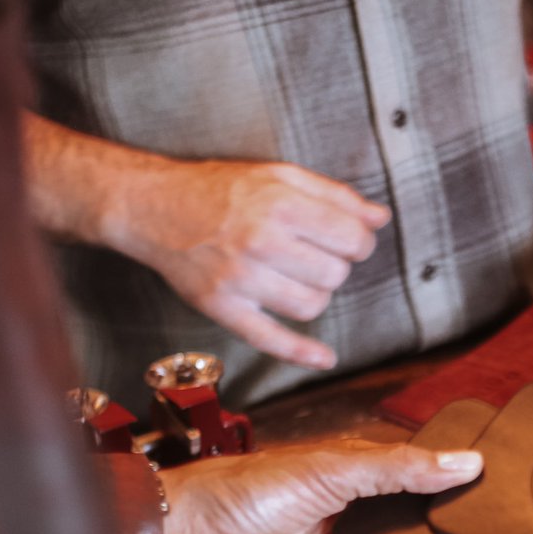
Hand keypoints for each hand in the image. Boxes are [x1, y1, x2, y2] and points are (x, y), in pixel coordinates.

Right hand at [115, 160, 390, 368]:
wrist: (152, 205)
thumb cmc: (221, 189)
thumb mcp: (278, 175)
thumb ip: (333, 195)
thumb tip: (380, 217)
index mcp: (279, 204)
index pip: (352, 238)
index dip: (359, 241)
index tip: (346, 240)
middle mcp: (261, 241)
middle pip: (335, 274)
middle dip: (335, 265)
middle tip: (314, 255)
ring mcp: (240, 279)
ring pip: (312, 305)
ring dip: (316, 294)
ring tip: (297, 278)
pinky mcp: (222, 307)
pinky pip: (270, 339)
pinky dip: (302, 353)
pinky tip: (326, 358)